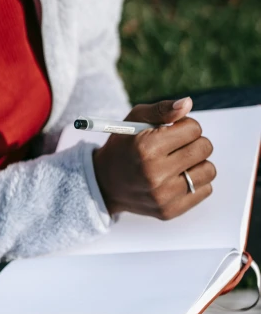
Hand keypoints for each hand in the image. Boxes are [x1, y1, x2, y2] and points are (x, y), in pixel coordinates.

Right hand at [92, 97, 216, 219]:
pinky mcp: (170, 210)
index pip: (193, 129)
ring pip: (208, 170)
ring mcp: (164, 195)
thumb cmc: (123, 146)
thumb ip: (162, 109)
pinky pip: (205, 190)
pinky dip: (195, 181)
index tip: (174, 129)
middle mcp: (155, 173)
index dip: (185, 125)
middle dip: (194, 141)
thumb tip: (188, 103)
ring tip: (179, 161)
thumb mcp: (135, 119)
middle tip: (178, 144)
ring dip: (198, 162)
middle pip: (203, 148)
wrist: (106, 182)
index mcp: (146, 147)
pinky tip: (178, 177)